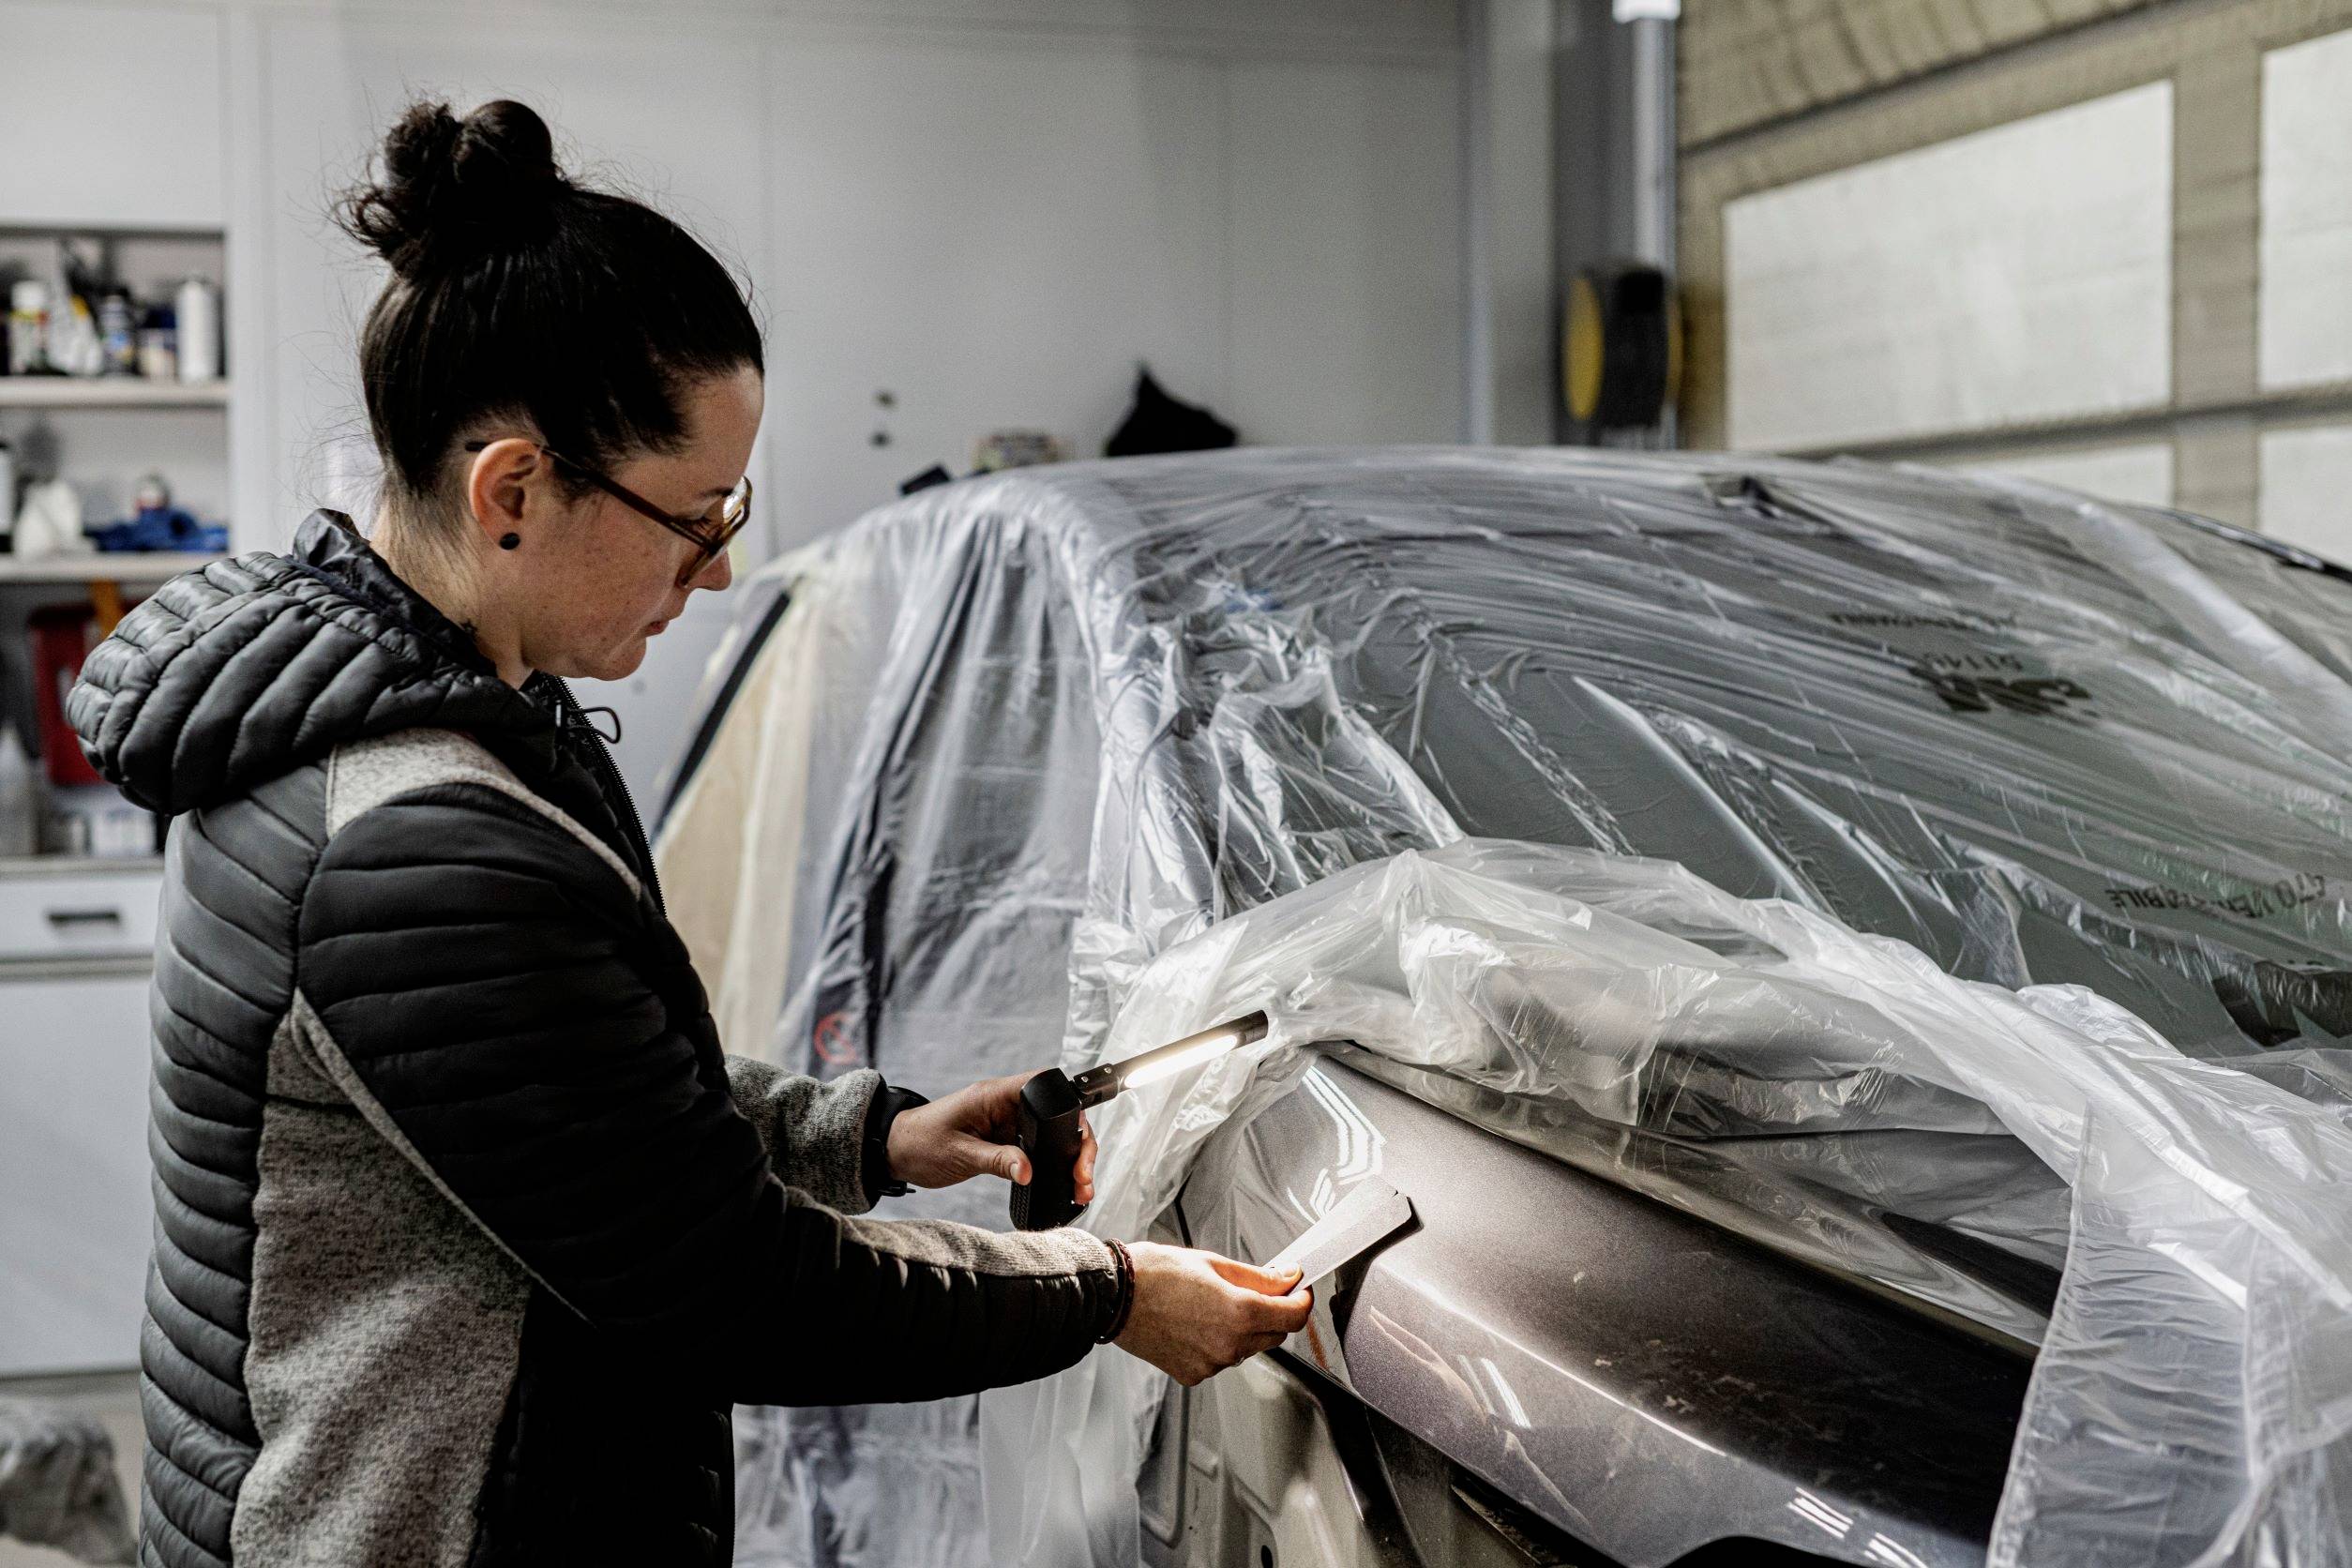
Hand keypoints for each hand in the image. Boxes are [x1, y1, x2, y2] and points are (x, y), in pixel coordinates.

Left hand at [884, 1072, 1098, 1200]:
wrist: (894, 1151)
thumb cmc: (919, 1142)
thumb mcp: (958, 1154)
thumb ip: (996, 1160)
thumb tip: (1029, 1171)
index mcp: (995, 1095)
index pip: (1044, 1087)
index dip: (1068, 1109)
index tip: (1078, 1142)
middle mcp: (1006, 1105)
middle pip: (1057, 1116)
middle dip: (1078, 1146)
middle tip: (1083, 1178)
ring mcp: (1007, 1123)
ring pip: (1052, 1136)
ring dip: (1069, 1160)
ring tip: (1079, 1188)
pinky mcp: (1004, 1141)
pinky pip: (1037, 1150)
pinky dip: (1052, 1166)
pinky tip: (1062, 1184)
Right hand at [1112, 1241, 1313, 1385]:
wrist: (1114, 1297)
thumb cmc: (1155, 1274)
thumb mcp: (1213, 1263)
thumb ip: (1258, 1277)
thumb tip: (1287, 1278)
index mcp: (1239, 1312)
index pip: (1293, 1317)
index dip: (1302, 1301)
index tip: (1299, 1291)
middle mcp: (1229, 1345)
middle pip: (1274, 1335)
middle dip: (1273, 1313)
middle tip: (1257, 1291)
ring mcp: (1211, 1364)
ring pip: (1247, 1348)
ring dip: (1244, 1329)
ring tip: (1214, 1304)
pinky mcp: (1193, 1374)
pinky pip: (1221, 1360)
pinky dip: (1219, 1343)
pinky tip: (1197, 1323)